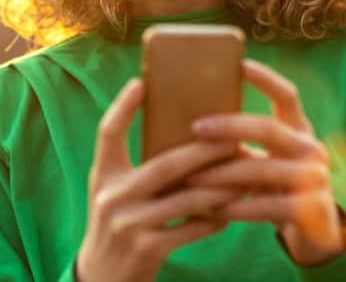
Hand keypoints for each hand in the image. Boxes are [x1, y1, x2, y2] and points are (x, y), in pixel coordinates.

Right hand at [76, 79, 238, 281]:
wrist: (101, 277)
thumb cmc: (116, 223)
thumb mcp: (111, 191)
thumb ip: (135, 167)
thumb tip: (181, 134)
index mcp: (103, 175)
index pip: (107, 133)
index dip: (122, 107)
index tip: (140, 82)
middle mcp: (112, 197)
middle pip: (165, 165)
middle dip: (204, 150)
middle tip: (233, 137)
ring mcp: (130, 224)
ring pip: (187, 198)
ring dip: (220, 186)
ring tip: (244, 175)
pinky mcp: (148, 249)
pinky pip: (192, 228)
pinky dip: (214, 218)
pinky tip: (230, 210)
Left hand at [187, 60, 345, 265]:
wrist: (316, 231)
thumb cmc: (275, 187)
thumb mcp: (263, 159)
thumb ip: (240, 143)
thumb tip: (188, 125)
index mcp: (298, 130)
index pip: (287, 95)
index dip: (266, 78)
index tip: (239, 64)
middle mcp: (311, 148)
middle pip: (269, 129)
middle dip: (229, 127)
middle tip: (195, 127)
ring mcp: (316, 178)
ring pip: (263, 170)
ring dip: (224, 174)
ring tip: (192, 177)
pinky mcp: (312, 209)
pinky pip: (269, 206)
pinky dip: (240, 207)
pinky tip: (216, 208)